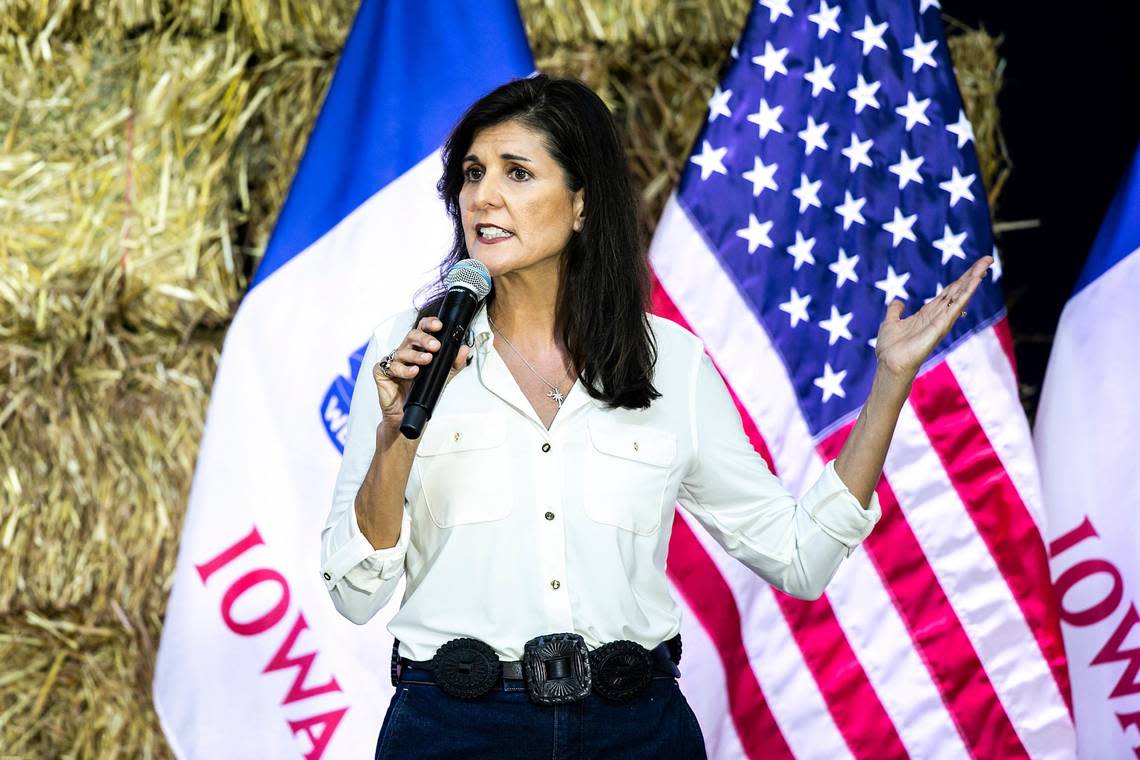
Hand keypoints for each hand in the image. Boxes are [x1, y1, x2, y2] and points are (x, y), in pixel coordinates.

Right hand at [373, 316, 471, 431]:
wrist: (406, 414)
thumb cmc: (421, 393)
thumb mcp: (442, 377)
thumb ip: (454, 363)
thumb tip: (465, 349)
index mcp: (417, 349)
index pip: (422, 330)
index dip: (429, 324)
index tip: (439, 326)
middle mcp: (404, 352)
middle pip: (412, 336)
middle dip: (424, 338)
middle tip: (435, 345)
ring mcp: (392, 361)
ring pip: (402, 351)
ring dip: (416, 355)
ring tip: (427, 360)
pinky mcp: (382, 372)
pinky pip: (391, 367)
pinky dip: (404, 370)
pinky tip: (413, 372)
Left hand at [874, 256, 993, 379]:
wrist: (889, 364)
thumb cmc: (890, 348)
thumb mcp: (890, 323)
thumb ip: (895, 311)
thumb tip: (898, 301)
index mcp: (928, 313)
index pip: (948, 293)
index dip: (960, 280)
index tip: (974, 267)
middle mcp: (938, 316)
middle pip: (958, 291)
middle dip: (972, 275)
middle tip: (987, 259)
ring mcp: (942, 321)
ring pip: (961, 296)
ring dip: (973, 280)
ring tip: (985, 265)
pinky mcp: (942, 326)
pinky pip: (956, 306)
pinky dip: (966, 293)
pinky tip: (975, 281)